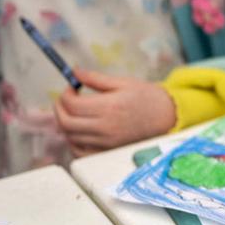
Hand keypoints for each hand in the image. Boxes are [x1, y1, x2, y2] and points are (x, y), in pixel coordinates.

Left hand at [54, 69, 176, 155]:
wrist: (165, 117)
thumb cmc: (146, 97)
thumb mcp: (122, 82)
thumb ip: (95, 78)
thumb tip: (74, 71)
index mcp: (109, 107)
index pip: (72, 104)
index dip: (65, 94)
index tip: (71, 88)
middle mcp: (106, 128)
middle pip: (66, 123)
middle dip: (59, 109)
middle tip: (65, 100)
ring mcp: (106, 143)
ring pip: (70, 137)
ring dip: (66, 123)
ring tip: (74, 113)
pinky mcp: (107, 152)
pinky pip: (79, 153)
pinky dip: (73, 142)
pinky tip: (79, 130)